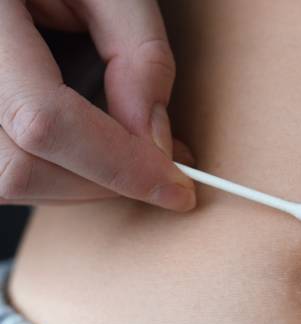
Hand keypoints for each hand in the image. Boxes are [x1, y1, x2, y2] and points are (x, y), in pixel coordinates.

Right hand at [0, 0, 194, 209]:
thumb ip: (139, 54)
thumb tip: (156, 140)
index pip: (44, 120)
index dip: (117, 165)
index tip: (177, 186)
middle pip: (22, 166)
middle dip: (106, 181)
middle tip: (166, 169)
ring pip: (8, 183)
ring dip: (82, 185)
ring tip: (132, 160)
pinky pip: (2, 174)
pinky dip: (57, 176)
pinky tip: (93, 157)